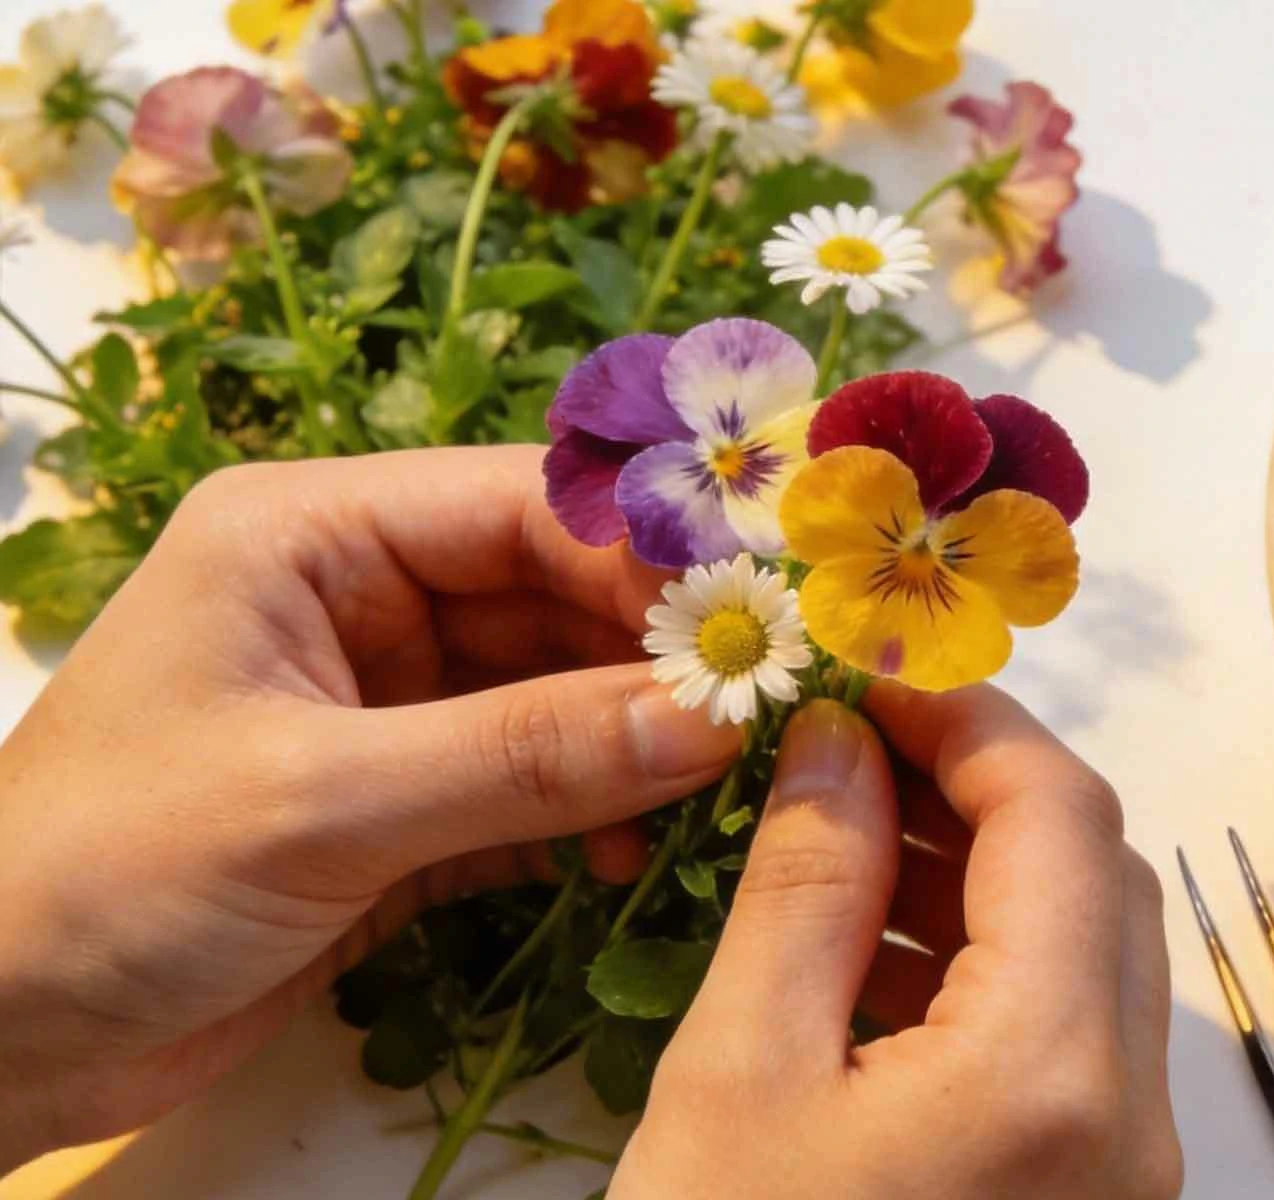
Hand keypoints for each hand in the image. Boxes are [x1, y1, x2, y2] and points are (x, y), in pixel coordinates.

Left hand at [0, 447, 742, 1166]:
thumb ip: (526, 756)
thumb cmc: (105, 873)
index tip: (766, 610)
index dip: (647, 554)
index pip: (521, 505)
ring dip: (639, 741)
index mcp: (310, 535)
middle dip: (659, 654)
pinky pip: (533, 783)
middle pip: (554, 596)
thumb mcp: (322, 802)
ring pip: (557, 694)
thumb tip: (714, 716)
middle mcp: (357, 600)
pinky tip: (643, 853)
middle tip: (776, 707)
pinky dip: (593, 814)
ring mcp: (385, 706)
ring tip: (728, 786)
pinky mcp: (400, 806)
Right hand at [610, 684, 1182, 1199]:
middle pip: (1092, 876)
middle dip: (972, 791)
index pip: (1060, 814)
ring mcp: (1124, 1169)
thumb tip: (835, 739)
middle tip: (840, 754)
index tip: (860, 679)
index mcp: (1055, 1071)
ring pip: (1081, 954)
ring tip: (829, 843)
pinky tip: (860, 958)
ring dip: (972, 875)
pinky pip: (1059, 1039)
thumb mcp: (738, 1080)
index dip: (965, 720)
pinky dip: (974, 970)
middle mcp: (1132, 1115)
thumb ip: (805, 886)